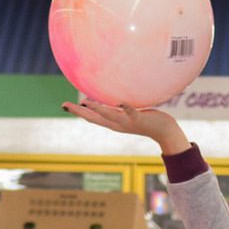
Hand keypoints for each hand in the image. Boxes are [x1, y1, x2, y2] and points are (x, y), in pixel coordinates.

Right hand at [62, 98, 188, 153]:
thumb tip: (114, 97)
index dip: (78, 112)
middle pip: (95, 118)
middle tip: (65, 105)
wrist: (164, 131)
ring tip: (86, 102)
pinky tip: (120, 102)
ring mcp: (128, 122)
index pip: (92, 117)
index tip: (64, 105)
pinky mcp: (139, 119)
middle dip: (80, 111)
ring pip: (110, 116)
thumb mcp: (130, 113)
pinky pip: (132, 113)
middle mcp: (118, 124)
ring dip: (98, 109)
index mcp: (114, 122)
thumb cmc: (148, 119)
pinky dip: (126, 108)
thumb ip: (120, 107)